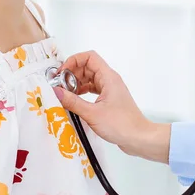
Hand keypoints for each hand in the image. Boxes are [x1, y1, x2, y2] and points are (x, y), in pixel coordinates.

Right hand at [55, 51, 170, 163]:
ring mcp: (110, 89)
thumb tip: (56, 92)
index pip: (89, 57)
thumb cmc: (122, 124)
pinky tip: (74, 100)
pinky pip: (92, 89)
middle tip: (60, 85)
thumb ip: (72, 102)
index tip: (62, 72)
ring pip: (89, 78)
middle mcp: (110, 80)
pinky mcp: (108, 99)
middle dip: (72, 73)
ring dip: (76, 83)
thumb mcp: (92, 113)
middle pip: (87, 67)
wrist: (138, 137)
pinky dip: (82, 92)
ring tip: (65, 94)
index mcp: (108, 77)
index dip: (74, 61)